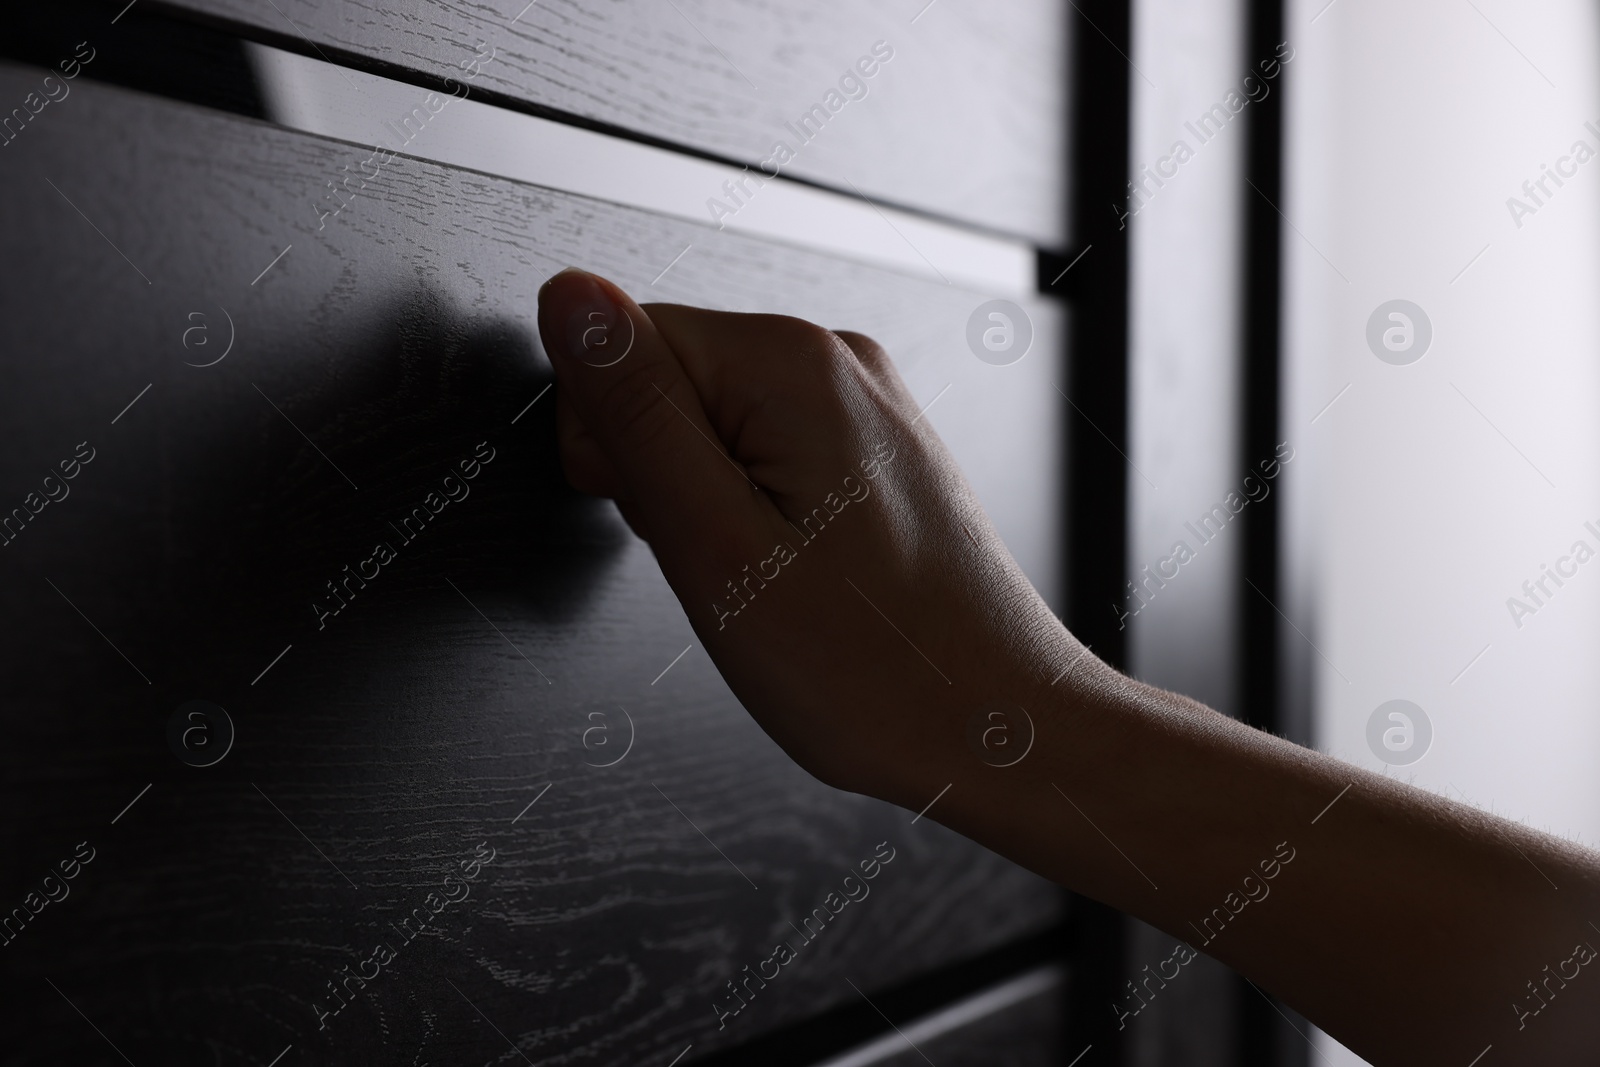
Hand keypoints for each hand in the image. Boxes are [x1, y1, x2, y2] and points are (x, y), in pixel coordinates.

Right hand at [536, 268, 1087, 803]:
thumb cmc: (876, 667)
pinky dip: (752, 514)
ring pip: (710, 425)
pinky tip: (792, 572)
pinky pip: (763, 455)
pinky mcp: (873, 450)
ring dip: (706, 503)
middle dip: (660, 476)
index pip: (619, 342)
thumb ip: (634, 412)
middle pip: (666, 379)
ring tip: (765, 576)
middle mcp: (836, 363)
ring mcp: (863, 406)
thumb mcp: (715, 545)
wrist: (992, 724)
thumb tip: (570, 301)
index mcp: (791, 364)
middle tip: (722, 560)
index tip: (664, 521)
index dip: (610, 447)